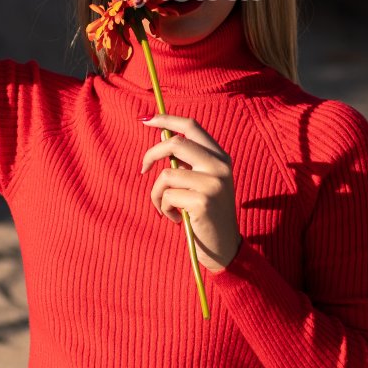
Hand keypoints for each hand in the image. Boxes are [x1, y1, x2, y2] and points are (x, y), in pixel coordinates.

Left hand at [140, 113, 241, 271]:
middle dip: (151, 155)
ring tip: (165, 208)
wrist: (224, 248)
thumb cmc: (208, 215)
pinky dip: (164, 208)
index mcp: (220, 157)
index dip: (167, 119)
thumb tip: (162, 136)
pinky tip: (176, 219)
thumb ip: (186, 161)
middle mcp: (220, 166)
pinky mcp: (202, 201)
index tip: (146, 120)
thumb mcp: (201, 183)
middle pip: (175, 143)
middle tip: (142, 169)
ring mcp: (212, 183)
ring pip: (166, 175)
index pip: (192, 126)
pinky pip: (167, 196)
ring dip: (156, 194)